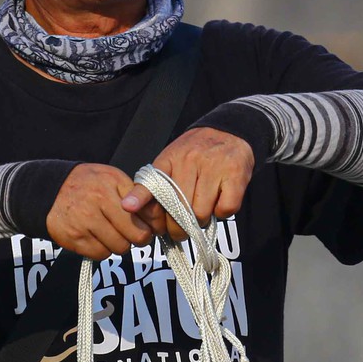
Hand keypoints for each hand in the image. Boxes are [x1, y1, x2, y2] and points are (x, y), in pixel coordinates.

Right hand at [46, 163, 155, 259]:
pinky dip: (102, 250)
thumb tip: (156, 218)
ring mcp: (86, 221)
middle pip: (136, 235)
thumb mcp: (111, 178)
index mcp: (113, 183)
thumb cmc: (87, 185)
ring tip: (110, 232)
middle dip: (138, 238)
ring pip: (120, 248)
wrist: (47, 190)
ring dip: (119, 244)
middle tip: (132, 234)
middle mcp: (99, 200)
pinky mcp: (75, 238)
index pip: (146, 212)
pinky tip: (96, 238)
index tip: (149, 225)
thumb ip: (134, 193)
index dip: (151, 223)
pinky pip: (101, 255)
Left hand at [119, 127, 253, 240]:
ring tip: (202, 209)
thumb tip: (132, 209)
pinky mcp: (235, 174)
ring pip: (201, 212)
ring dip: (201, 219)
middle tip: (181, 230)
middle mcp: (190, 160)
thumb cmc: (197, 154)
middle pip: (178, 208)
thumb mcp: (172, 161)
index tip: (128, 207)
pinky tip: (219, 200)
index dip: (140, 197)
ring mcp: (213, 166)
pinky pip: (225, 208)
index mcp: (170, 159)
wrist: (230, 131)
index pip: (152, 181)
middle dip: (179, 227)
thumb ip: (155, 186)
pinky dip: (222, 212)